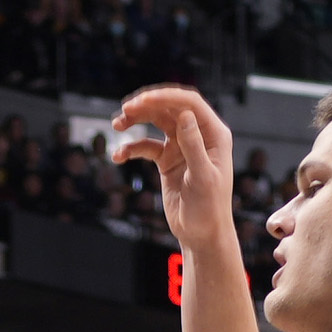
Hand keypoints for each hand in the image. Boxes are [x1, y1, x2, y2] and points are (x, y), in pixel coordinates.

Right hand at [108, 84, 237, 257]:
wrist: (202, 234)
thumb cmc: (209, 209)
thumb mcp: (203, 178)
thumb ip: (194, 146)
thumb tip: (184, 115)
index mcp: (214, 134)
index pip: (189, 103)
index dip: (166, 96)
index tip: (142, 100)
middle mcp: (199, 135)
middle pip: (170, 108)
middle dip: (146, 106)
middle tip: (124, 110)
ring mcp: (182, 146)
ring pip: (156, 122)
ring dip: (136, 120)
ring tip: (117, 124)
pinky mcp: (168, 160)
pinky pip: (146, 146)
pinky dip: (131, 147)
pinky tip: (118, 155)